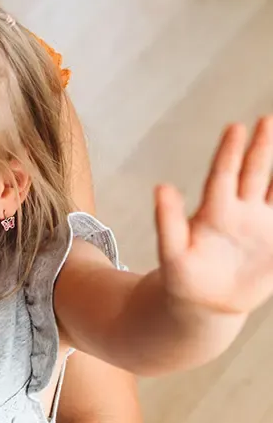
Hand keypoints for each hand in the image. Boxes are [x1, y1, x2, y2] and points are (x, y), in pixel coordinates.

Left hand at [156, 116, 272, 315]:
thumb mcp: (172, 252)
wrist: (206, 303)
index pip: (223, 175)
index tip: (235, 127)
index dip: (229, 152)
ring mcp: (262, 223)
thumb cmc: (184, 276)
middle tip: (266, 119)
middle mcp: (240, 210)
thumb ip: (168, 221)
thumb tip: (161, 187)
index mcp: (215, 211)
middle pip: (254, 172)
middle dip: (262, 147)